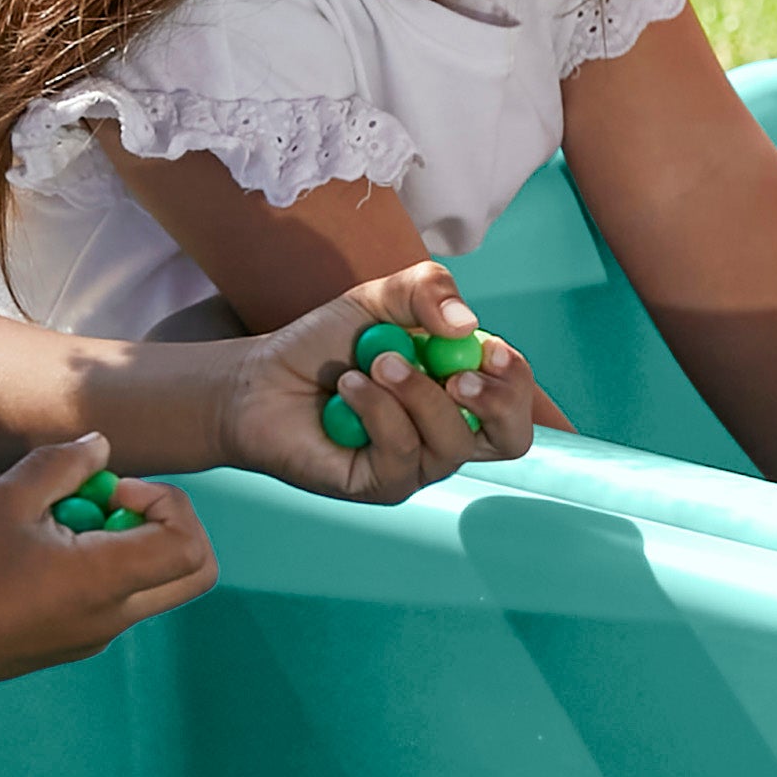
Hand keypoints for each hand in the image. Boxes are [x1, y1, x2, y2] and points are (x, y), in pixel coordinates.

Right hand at [0, 437, 221, 682]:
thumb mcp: (7, 498)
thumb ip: (62, 464)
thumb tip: (101, 448)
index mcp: (104, 582)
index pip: (190, 545)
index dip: (168, 504)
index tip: (114, 492)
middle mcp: (113, 617)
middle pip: (193, 572)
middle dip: (167, 525)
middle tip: (110, 505)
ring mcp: (96, 636)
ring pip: (153, 584)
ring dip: (128, 543)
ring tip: (60, 524)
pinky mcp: (74, 643)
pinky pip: (117, 600)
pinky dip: (103, 566)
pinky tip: (41, 551)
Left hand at [203, 267, 541, 496]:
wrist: (260, 379)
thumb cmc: (323, 346)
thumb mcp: (379, 299)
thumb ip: (427, 290)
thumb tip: (468, 325)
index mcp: (461, 390)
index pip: (517, 397)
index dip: (515, 378)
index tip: (488, 349)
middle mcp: (448, 433)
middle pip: (512, 440)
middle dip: (496, 402)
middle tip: (457, 372)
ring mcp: (417, 465)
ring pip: (451, 443)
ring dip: (415, 392)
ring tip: (375, 362)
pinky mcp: (380, 485)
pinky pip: (402, 453)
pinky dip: (377, 409)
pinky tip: (348, 387)